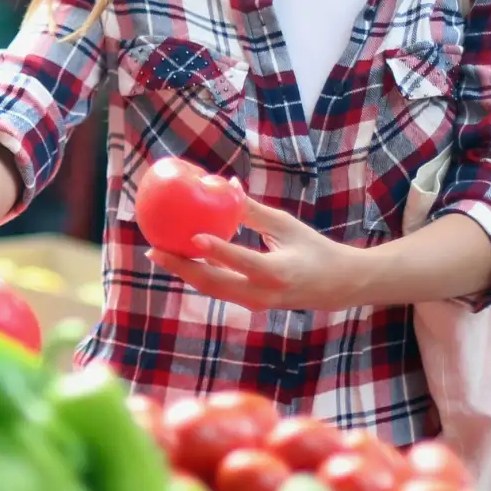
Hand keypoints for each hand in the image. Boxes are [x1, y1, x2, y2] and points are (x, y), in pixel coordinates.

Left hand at [148, 197, 367, 312]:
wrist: (336, 286)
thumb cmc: (314, 249)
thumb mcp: (286, 226)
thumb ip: (253, 211)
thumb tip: (225, 186)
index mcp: (277, 272)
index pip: (241, 261)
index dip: (217, 250)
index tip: (193, 236)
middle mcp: (262, 294)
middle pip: (214, 283)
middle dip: (181, 267)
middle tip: (154, 250)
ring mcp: (254, 304)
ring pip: (211, 289)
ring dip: (184, 272)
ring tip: (159, 254)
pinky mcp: (249, 305)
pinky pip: (218, 290)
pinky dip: (198, 275)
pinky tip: (181, 259)